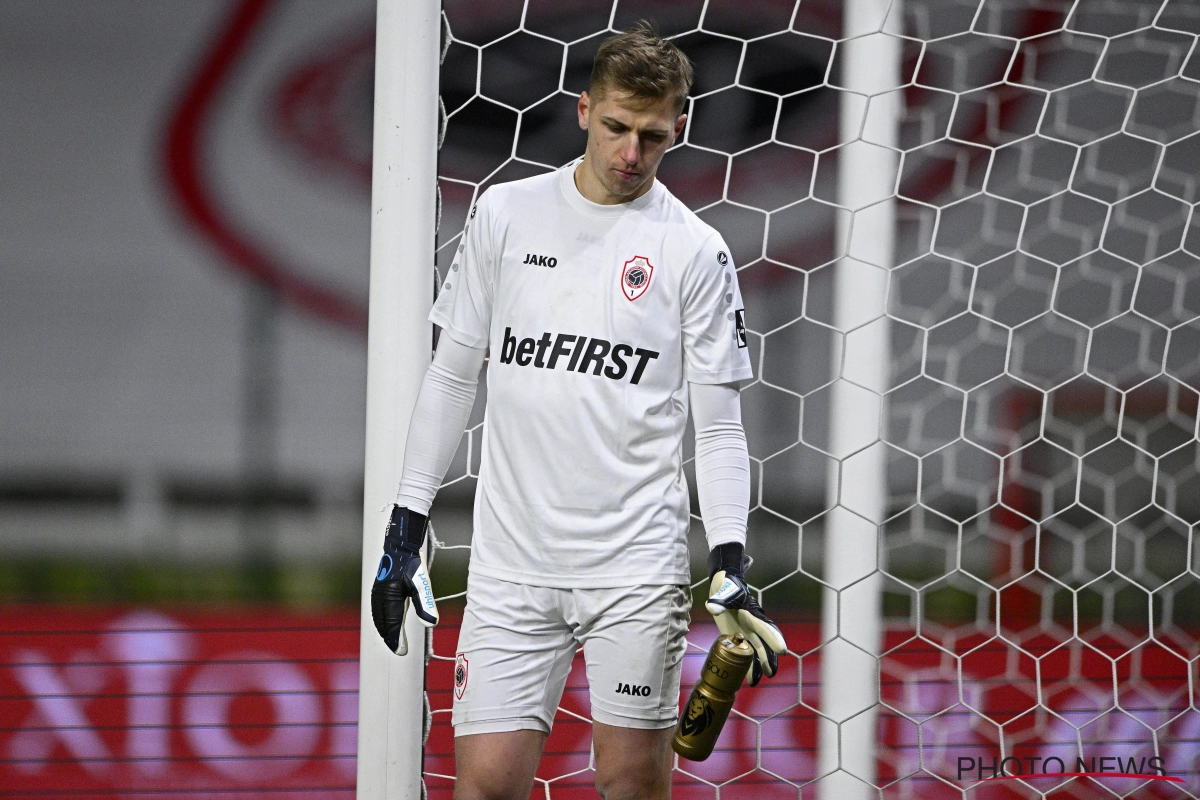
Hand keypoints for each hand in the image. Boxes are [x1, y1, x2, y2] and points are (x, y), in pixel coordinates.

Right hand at [371, 505, 437, 654]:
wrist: (401, 544)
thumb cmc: (412, 563)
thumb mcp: (423, 584)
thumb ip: (426, 605)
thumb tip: (432, 623)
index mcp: (388, 598)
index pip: (391, 626)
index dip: (396, 640)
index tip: (402, 652)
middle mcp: (379, 597)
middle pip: (383, 624)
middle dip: (390, 638)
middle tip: (399, 650)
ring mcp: (377, 593)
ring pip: (379, 618)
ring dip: (385, 630)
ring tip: (393, 640)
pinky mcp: (378, 589)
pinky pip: (378, 610)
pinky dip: (382, 620)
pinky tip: (388, 622)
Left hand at [705, 542, 786, 685]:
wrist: (723, 584)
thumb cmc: (727, 586)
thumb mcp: (723, 591)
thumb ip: (719, 600)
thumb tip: (713, 608)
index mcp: (751, 613)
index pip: (764, 627)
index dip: (773, 638)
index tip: (782, 650)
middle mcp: (751, 624)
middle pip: (763, 643)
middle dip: (767, 657)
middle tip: (771, 672)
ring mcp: (746, 631)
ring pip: (755, 650)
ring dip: (758, 665)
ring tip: (758, 681)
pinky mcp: (737, 635)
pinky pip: (744, 652)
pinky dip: (747, 665)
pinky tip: (748, 678)